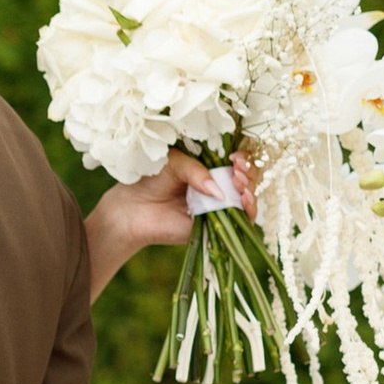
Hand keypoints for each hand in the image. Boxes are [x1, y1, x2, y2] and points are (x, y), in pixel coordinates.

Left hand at [86, 150, 257, 297]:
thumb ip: (196, 171)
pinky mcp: (216, 226)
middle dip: (249, 174)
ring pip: (249, 200)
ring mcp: (219, 207)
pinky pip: (241, 222)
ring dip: (251, 190)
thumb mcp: (174, 163)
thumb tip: (219, 192)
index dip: (244, 160)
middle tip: (237, 170)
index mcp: (211, 168)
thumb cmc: (151, 179)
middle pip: (248, 180)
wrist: (132, 207)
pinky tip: (243, 200)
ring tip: (239, 183)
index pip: (239, 162)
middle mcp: (219, 187)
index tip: (235, 157)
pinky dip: (248, 211)